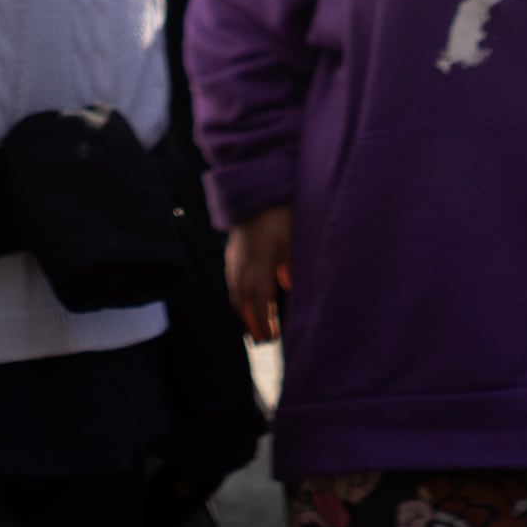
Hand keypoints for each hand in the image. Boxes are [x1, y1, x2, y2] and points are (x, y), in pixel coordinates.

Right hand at [224, 203, 292, 343]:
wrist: (257, 185)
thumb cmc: (281, 210)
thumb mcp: (294, 235)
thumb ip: (292, 263)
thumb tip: (288, 286)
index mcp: (259, 259)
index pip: (257, 298)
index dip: (261, 322)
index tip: (269, 339)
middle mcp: (242, 260)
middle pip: (242, 298)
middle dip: (251, 322)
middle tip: (262, 341)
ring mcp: (235, 253)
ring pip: (234, 289)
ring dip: (243, 310)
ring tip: (253, 327)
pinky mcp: (233, 248)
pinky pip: (232, 278)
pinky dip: (238, 294)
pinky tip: (245, 299)